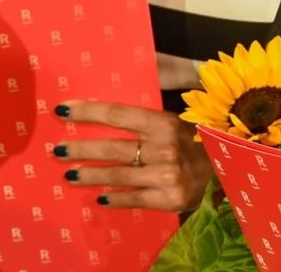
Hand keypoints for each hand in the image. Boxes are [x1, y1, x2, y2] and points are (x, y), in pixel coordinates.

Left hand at [52, 100, 211, 212]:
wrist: (223, 169)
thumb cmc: (188, 138)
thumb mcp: (171, 116)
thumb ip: (143, 106)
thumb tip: (115, 79)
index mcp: (163, 122)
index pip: (117, 114)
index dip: (87, 112)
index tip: (62, 110)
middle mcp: (165, 148)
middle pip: (113, 148)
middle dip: (81, 149)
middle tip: (56, 150)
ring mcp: (167, 176)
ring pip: (118, 175)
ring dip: (90, 175)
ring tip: (69, 174)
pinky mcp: (170, 199)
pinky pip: (134, 199)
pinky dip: (114, 199)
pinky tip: (98, 198)